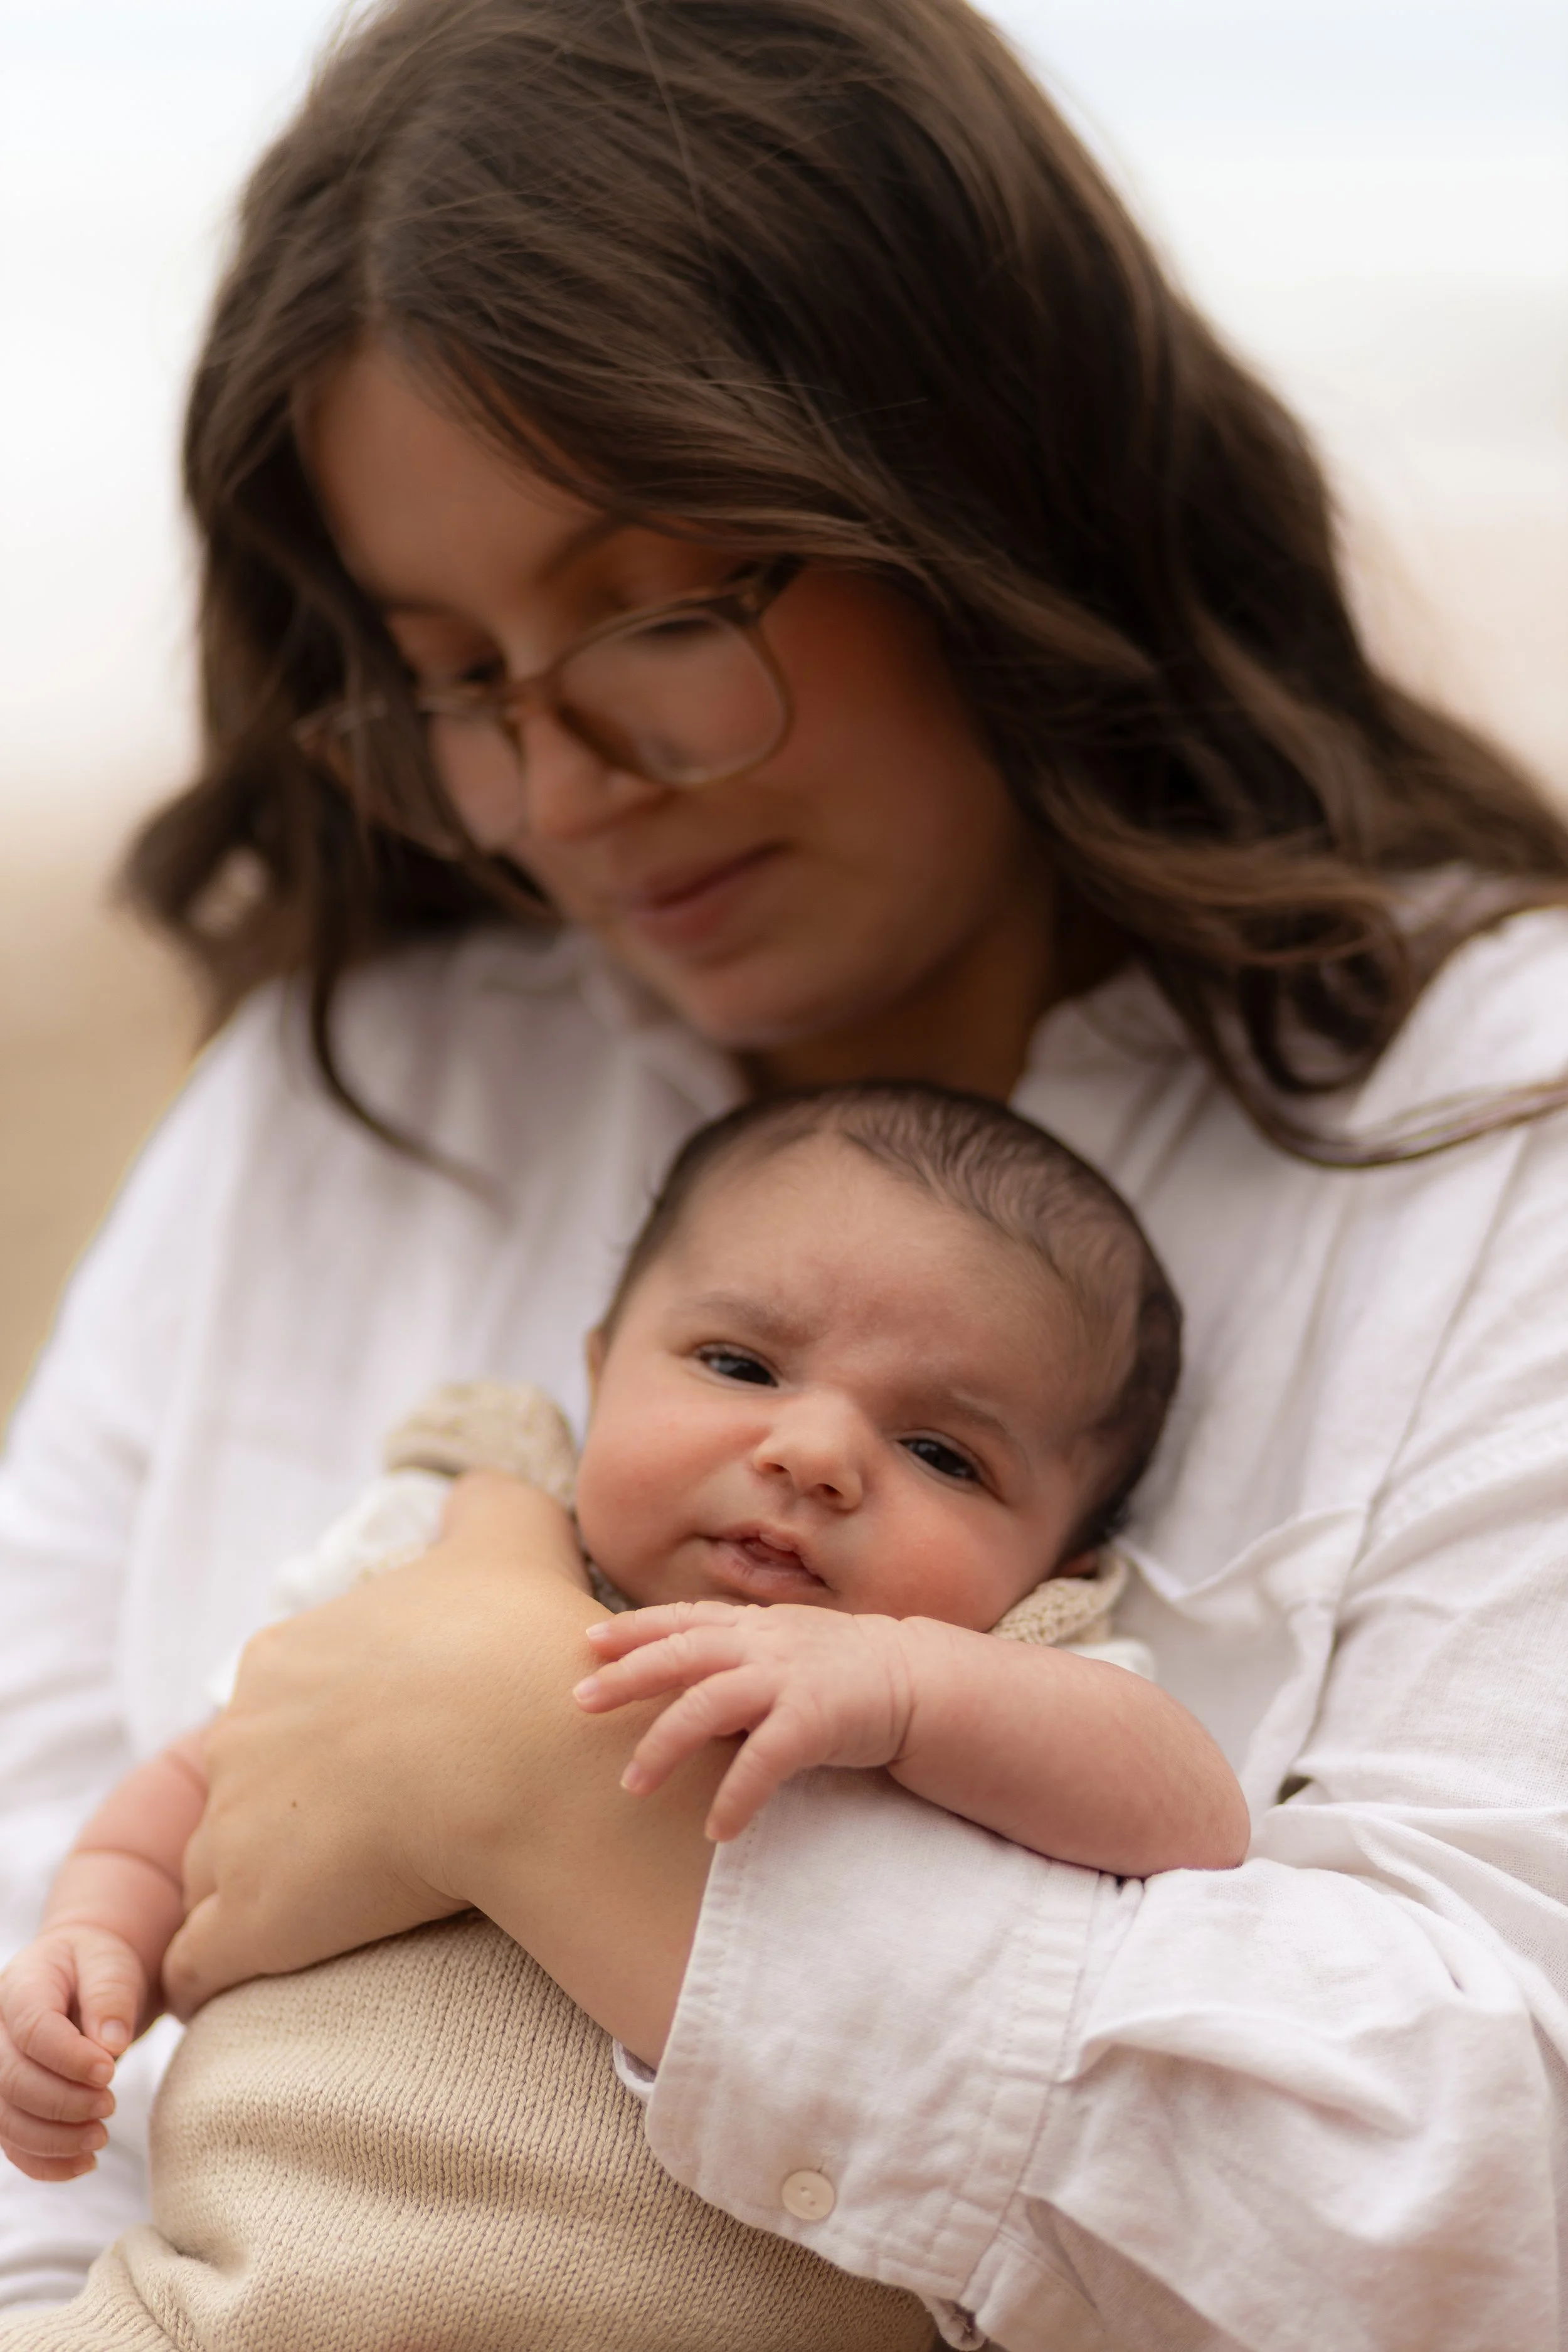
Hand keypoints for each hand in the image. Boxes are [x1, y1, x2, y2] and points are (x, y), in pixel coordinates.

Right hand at [0, 1927, 143, 2180]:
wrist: (87, 1981)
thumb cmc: (98, 1968)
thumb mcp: (111, 1965)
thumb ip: (111, 1997)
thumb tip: (111, 2044)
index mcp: (19, 1987)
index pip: (32, 2030)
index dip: (68, 2058)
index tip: (109, 2071)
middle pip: (13, 2081)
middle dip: (63, 2102)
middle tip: (110, 2105)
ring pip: (7, 2121)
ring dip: (55, 2139)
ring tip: (101, 2137)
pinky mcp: (10, 2106)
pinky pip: (15, 2145)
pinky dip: (47, 2163)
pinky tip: (85, 2163)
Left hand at [163, 1474, 719, 2065]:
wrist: (521, 1753)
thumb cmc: (516, 1644)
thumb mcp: (509, 1533)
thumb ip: (485, 1501)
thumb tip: (471, 1491)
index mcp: (286, 1654)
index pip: (285, 1703)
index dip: (336, 1735)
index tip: (392, 1762)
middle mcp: (238, 1736)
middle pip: (247, 1782)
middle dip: (290, 1811)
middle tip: (370, 1839)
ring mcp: (233, 1831)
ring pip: (223, 1869)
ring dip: (262, 1891)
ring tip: (332, 1914)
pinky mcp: (247, 1921)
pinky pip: (205, 1960)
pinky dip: (224, 1969)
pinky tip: (268, 1971)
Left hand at [575, 1601, 919, 1839]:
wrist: (921, 1684)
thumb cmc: (848, 1673)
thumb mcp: (789, 1650)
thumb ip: (742, 1657)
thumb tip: (688, 1680)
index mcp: (757, 1627)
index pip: (684, 1619)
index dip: (635, 1627)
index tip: (589, 1640)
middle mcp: (765, 1644)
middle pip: (681, 1653)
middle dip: (627, 1675)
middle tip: (579, 1699)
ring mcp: (787, 1678)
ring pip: (706, 1705)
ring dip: (662, 1747)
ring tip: (632, 1785)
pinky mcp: (813, 1720)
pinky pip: (760, 1762)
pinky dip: (734, 1797)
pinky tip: (716, 1829)